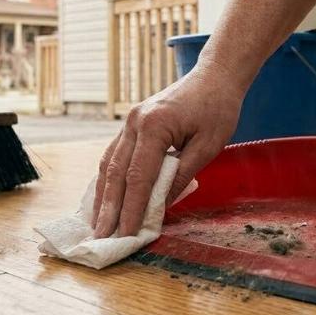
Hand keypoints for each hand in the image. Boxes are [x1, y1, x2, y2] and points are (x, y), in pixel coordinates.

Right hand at [91, 62, 243, 237]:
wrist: (214, 77)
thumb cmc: (217, 109)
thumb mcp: (207, 147)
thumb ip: (180, 176)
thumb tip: (159, 207)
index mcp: (153, 126)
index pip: (137, 176)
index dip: (130, 208)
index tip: (126, 234)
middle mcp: (134, 122)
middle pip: (115, 172)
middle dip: (109, 208)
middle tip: (101, 237)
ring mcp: (129, 121)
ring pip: (109, 163)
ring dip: (103, 195)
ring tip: (98, 224)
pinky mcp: (131, 124)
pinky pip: (114, 155)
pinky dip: (109, 179)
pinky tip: (105, 198)